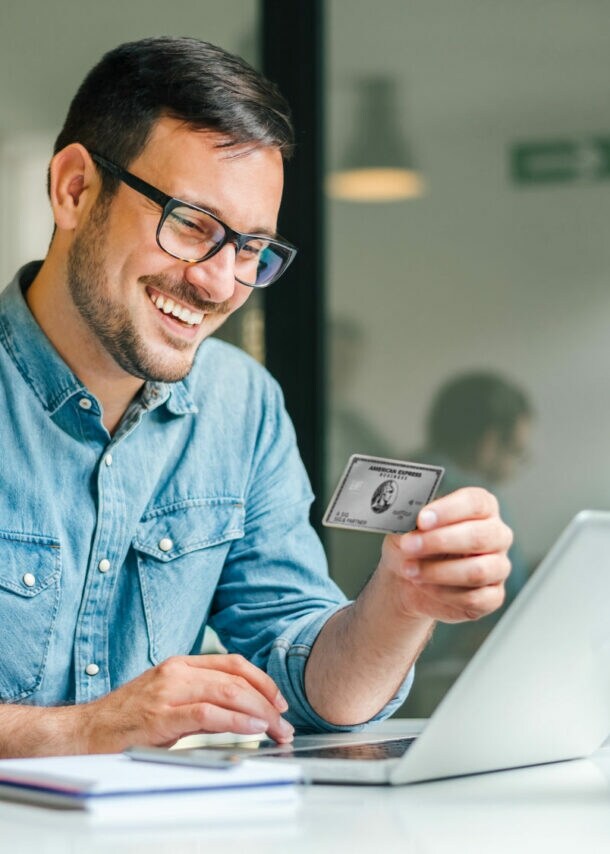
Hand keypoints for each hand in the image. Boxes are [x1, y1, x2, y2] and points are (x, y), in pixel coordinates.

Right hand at [78, 654, 293, 752]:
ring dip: (260, 712)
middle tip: (284, 723)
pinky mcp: (162, 716)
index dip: (262, 680)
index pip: (232, 663)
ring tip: (276, 729)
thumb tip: (241, 711)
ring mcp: (168, 692)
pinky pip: (208, 713)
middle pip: (237, 678)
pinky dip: (237, 720)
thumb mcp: (169, 700)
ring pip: (228, 692)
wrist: (84, 733)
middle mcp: (177, 671)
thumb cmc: (126, 720)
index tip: (279, 701)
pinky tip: (253, 728)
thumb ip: (202, 700)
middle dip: (268, 701)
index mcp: (180, 664)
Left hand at [379, 487, 512, 623]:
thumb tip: (412, 518)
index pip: (476, 502)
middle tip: (410, 545)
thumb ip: (414, 518)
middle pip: (480, 536)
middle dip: (440, 541)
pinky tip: (423, 586)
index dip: (449, 510)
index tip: (422, 519)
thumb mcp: (408, 526)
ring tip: (410, 570)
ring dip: (438, 571)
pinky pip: (474, 598)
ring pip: (478, 571)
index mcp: (482, 508)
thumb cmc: (414, 544)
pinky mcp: (493, 596)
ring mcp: (498, 567)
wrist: (406, 577)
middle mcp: (497, 535)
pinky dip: (443, 593)